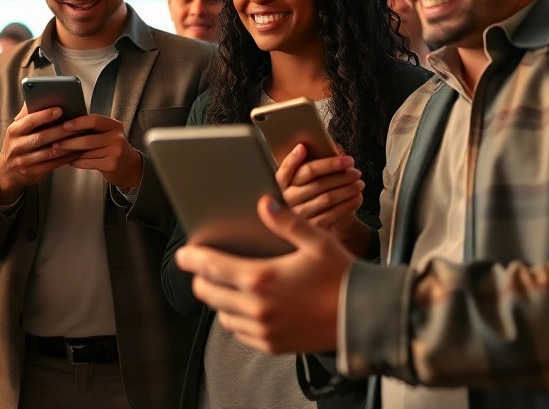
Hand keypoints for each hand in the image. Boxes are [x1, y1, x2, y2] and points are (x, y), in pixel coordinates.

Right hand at [0, 105, 81, 202]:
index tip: (59, 109)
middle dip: (60, 130)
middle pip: (41, 137)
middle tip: (77, 124)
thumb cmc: (17, 144)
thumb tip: (38, 97)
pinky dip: (67, 157)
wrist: (7, 171)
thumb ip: (27, 114)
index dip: (45, 115)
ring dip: (67, 144)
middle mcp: (17, 146)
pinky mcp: (34, 172)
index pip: (29, 121)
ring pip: (50, 152)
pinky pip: (54, 164)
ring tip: (81, 136)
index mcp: (13, 131)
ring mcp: (25, 161)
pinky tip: (77, 151)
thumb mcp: (16, 129)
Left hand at [56, 114, 142, 191]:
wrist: (130, 167)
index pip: (95, 120)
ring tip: (59, 152)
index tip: (65, 125)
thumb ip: (93, 130)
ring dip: (70, 153)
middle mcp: (116, 138)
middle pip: (88, 139)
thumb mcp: (108, 134)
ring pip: (86, 152)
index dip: (78, 122)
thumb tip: (67, 126)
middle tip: (55, 143)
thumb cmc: (114, 148)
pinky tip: (71, 161)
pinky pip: (88, 162)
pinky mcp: (111, 165)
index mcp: (114, 126)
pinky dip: (77, 162)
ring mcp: (115, 152)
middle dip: (69, 141)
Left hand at [176, 196, 349, 353]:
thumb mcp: (316, 241)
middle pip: (208, 293)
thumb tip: (263, 203)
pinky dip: (236, 318)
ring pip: (222, 314)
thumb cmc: (342, 276)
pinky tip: (246, 306)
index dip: (191, 259)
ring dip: (219, 299)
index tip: (184, 254)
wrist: (364, 317)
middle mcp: (257, 307)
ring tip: (228, 285)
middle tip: (204, 267)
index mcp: (262, 278)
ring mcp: (263, 330)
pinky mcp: (272, 344)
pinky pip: (240, 333)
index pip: (211, 267)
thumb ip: (286, 222)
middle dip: (201, 278)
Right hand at [276, 145, 364, 233]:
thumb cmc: (317, 192)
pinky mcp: (312, 227)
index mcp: (283, 184)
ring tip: (360, 183)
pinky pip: (333, 213)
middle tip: (354, 168)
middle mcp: (288, 199)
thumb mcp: (312, 177)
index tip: (304, 147)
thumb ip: (318, 162)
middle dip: (336, 170)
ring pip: (327, 196)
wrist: (322, 226)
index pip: (287, 170)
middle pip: (312, 180)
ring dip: (347, 188)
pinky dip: (348, 204)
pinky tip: (358, 197)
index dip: (295, 158)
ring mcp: (299, 214)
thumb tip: (336, 149)